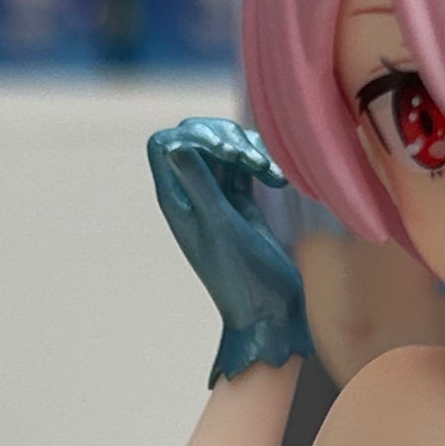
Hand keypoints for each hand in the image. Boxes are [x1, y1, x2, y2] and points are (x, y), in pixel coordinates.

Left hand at [148, 118, 313, 384]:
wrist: (269, 310)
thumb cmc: (242, 275)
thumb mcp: (220, 226)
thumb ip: (198, 184)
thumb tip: (175, 144)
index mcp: (177, 201)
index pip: (164, 144)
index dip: (192, 135)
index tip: (225, 153)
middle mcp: (192, 195)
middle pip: (196, 137)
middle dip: (227, 137)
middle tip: (251, 158)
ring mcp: (217, 197)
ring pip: (225, 147)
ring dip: (250, 148)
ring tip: (272, 173)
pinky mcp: (242, 202)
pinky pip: (246, 164)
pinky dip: (263, 162)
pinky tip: (280, 181)